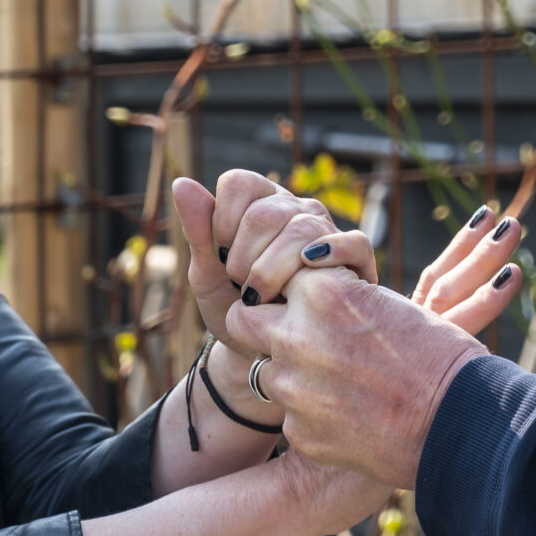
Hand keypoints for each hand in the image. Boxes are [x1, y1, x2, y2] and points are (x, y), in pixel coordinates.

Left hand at [172, 171, 375, 350]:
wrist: (261, 352)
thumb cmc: (234, 308)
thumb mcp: (207, 274)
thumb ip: (197, 230)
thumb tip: (180, 183)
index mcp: (260, 202)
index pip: (239, 182)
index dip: (222, 220)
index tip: (220, 255)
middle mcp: (296, 209)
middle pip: (266, 212)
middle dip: (243, 257)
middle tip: (242, 285)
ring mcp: (327, 231)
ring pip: (303, 229)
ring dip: (273, 271)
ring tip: (264, 297)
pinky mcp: (354, 259)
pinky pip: (354, 243)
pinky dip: (331, 255)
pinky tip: (308, 274)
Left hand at [224, 211, 524, 488]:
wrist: (460, 422)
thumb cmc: (437, 353)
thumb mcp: (385, 303)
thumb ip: (335, 299)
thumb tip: (305, 296)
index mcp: (321, 293)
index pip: (268, 273)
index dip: (282, 285)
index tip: (295, 294)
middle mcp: (296, 336)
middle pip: (241, 320)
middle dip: (258, 323)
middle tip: (291, 332)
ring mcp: (293, 388)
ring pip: (264, 372)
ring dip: (289, 372)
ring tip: (337, 380)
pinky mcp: (299, 431)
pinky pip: (289, 414)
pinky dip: (311, 412)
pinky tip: (349, 414)